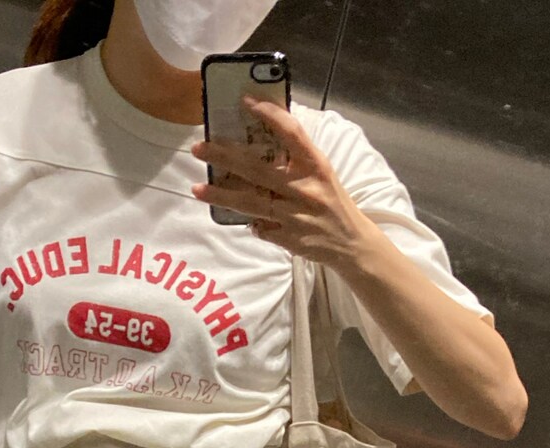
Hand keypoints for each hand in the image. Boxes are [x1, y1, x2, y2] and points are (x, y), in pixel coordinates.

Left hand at [189, 94, 369, 268]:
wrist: (351, 243)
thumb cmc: (332, 201)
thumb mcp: (321, 172)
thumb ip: (296, 156)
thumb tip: (262, 134)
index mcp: (316, 165)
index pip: (291, 133)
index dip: (269, 115)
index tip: (245, 101)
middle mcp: (305, 188)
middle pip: (258, 169)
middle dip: (225, 158)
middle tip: (199, 148)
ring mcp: (296, 215)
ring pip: (251, 202)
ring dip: (222, 195)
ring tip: (197, 189)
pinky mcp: (290, 238)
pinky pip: (261, 229)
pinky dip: (251, 223)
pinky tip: (242, 219)